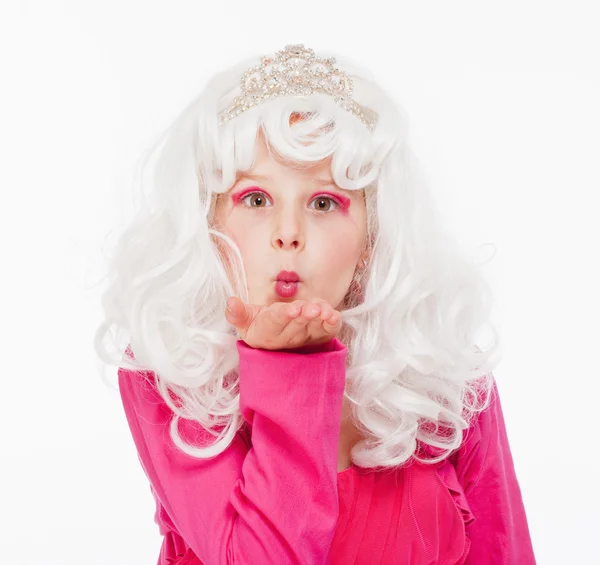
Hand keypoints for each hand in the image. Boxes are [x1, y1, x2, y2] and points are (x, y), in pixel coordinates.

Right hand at [225, 296, 341, 349]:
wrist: (274, 341)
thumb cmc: (258, 326)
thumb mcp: (244, 320)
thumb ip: (237, 313)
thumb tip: (230, 301)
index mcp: (267, 331)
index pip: (276, 321)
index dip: (285, 315)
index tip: (293, 309)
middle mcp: (288, 337)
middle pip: (298, 324)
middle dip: (305, 315)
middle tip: (311, 309)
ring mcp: (306, 337)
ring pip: (314, 328)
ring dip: (320, 319)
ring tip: (324, 312)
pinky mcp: (320, 336)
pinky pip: (328, 331)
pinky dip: (332, 324)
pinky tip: (334, 316)